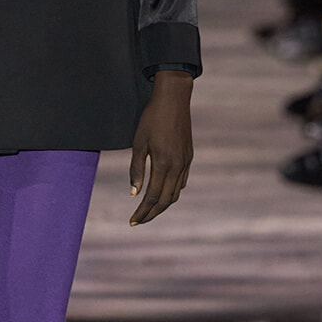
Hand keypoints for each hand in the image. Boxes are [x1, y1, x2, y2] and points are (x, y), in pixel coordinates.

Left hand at [128, 70, 193, 225]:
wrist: (173, 100)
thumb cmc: (151, 119)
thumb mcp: (139, 143)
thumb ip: (137, 169)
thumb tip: (134, 193)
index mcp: (163, 164)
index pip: (153, 197)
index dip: (142, 211)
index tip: (132, 221)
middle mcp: (177, 167)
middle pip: (166, 200)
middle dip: (152, 214)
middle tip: (138, 221)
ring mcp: (185, 162)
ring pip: (176, 193)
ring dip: (162, 205)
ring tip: (149, 211)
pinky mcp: (188, 157)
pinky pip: (182, 182)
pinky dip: (172, 192)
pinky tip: (162, 193)